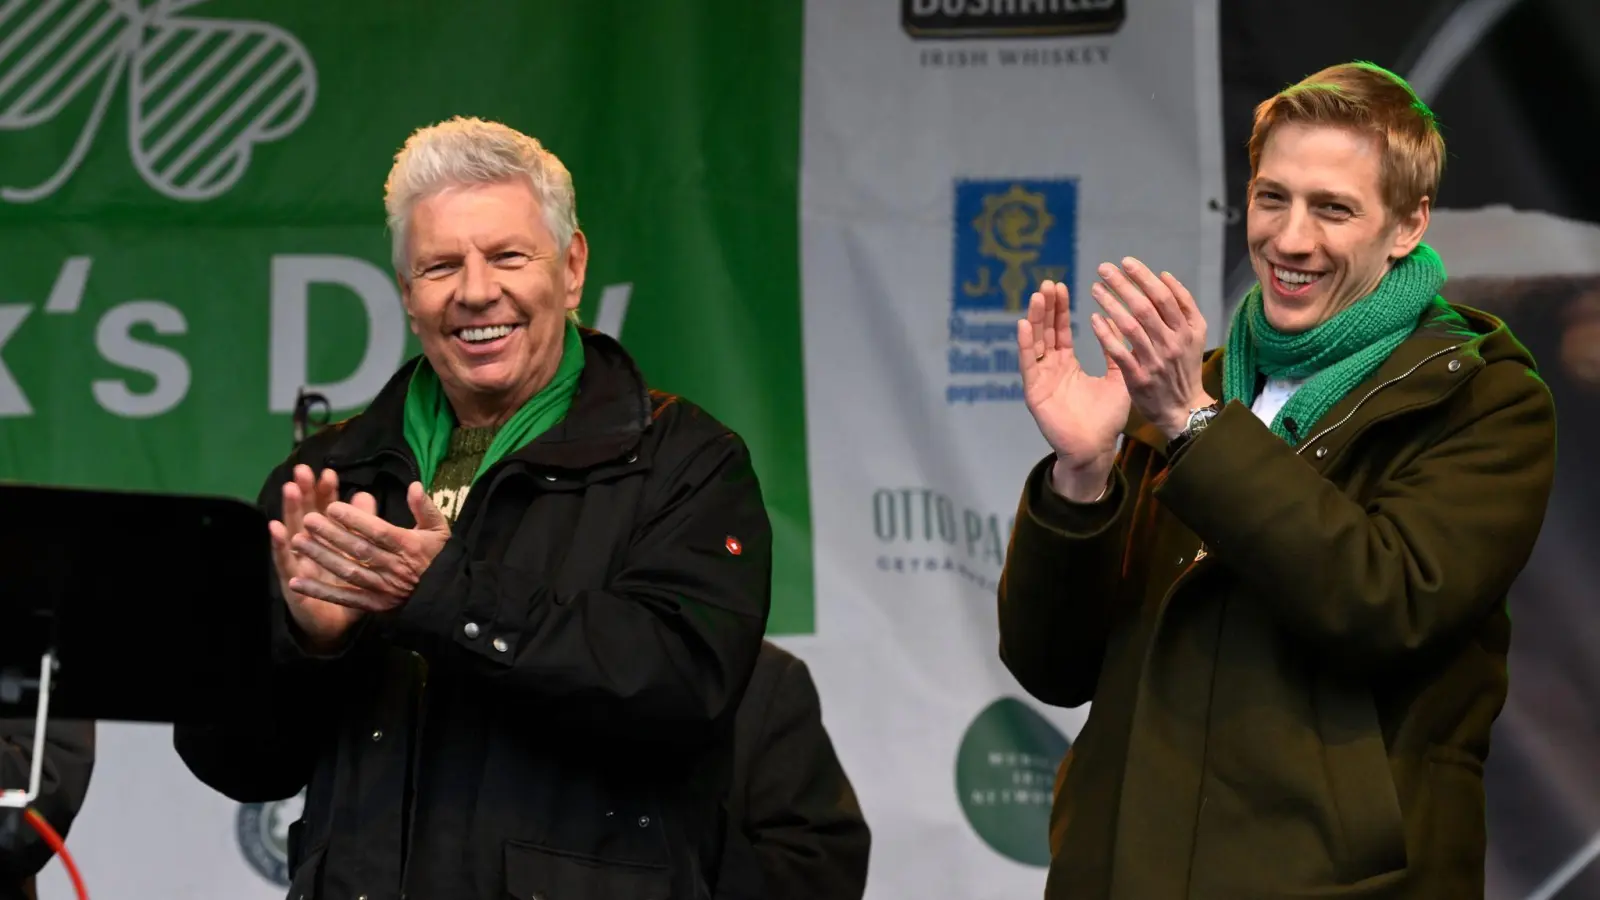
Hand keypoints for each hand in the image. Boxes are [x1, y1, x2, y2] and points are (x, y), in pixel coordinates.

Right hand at [267, 465, 366, 651]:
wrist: (337, 625)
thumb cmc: (348, 585)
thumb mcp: (359, 554)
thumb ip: (363, 525)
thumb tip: (365, 494)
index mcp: (328, 538)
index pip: (326, 510)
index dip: (326, 492)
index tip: (329, 473)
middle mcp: (309, 546)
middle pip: (306, 514)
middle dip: (304, 492)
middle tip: (302, 470)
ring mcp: (298, 562)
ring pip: (293, 532)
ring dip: (290, 510)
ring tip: (290, 489)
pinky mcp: (291, 581)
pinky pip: (285, 561)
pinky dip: (279, 545)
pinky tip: (275, 528)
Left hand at [289, 482, 451, 613]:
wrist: (446, 597)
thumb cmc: (439, 558)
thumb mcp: (439, 529)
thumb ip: (425, 507)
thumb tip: (414, 485)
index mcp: (409, 546)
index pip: (379, 531)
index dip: (355, 519)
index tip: (332, 506)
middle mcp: (394, 567)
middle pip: (359, 550)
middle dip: (331, 535)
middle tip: (307, 520)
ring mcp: (382, 588)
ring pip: (348, 571)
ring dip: (321, 558)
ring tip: (298, 542)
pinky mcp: (373, 605)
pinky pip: (344, 598)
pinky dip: (320, 591)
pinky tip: (297, 581)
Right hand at [1017, 279, 1130, 500]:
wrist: (1096, 449)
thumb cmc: (1106, 419)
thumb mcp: (1117, 378)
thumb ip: (1116, 352)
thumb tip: (1117, 322)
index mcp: (1067, 366)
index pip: (1061, 331)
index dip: (1060, 310)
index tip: (1060, 286)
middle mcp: (1051, 369)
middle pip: (1045, 332)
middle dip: (1046, 308)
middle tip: (1047, 284)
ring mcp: (1041, 380)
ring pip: (1035, 344)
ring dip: (1035, 320)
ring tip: (1037, 296)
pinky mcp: (1034, 393)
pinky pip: (1028, 365)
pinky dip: (1025, 344)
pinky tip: (1023, 325)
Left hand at [1087, 257, 1211, 440]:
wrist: (1183, 408)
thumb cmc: (1184, 366)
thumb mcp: (1195, 334)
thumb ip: (1184, 305)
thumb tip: (1165, 276)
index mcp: (1187, 329)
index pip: (1164, 296)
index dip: (1144, 277)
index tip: (1125, 262)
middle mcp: (1173, 343)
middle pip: (1145, 307)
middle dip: (1123, 284)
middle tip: (1103, 268)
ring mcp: (1155, 360)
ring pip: (1131, 326)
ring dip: (1111, 303)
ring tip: (1095, 288)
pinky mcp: (1139, 377)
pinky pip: (1119, 351)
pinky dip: (1106, 334)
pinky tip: (1094, 318)